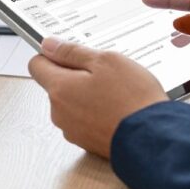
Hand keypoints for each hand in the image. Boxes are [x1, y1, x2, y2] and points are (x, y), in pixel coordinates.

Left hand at [28, 37, 166, 157]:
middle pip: (56, 84)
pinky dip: (96, 112)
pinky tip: (116, 109)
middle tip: (102, 72)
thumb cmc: (132, 99)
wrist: (153, 139)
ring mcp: (72, 130)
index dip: (52, 54)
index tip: (68, 52)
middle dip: (74, 75)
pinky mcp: (86, 143)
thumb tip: (49, 45)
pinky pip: (84, 119)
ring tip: (115, 92)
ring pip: (71, 103)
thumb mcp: (105, 61)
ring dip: (87, 95)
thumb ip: (72, 52)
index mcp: (59, 88)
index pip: (36, 65)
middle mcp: (59, 112)